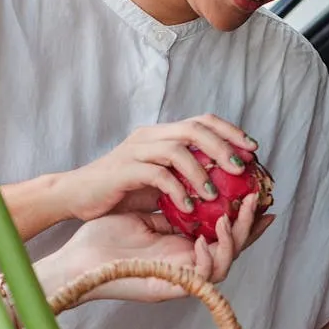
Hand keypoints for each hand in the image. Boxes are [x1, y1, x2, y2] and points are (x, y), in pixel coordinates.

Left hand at [50, 208, 271, 302]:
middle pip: (233, 249)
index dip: (245, 218)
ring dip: (234, 240)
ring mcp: (180, 279)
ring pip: (225, 264)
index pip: (223, 234)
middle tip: (257, 200)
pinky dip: (209, 259)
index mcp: (183, 249)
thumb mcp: (143, 214)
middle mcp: (187, 265)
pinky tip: (203, 240)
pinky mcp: (169, 288)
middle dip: (250, 225)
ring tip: (230, 217)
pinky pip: (202, 279)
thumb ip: (169, 206)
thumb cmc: (102, 239)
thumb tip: (191, 182)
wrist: (76, 262)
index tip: (259, 196)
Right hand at [59, 114, 258, 220]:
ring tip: (214, 195)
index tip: (253, 149)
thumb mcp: (158, 181)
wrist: (76, 196)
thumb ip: (184, 177)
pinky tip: (188, 207)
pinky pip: (157, 174)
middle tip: (241, 169)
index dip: (230, 131)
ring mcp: (135, 151)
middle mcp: (150, 136)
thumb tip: (223, 185)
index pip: (201, 121)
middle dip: (223, 147)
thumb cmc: (119, 192)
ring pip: (178, 149)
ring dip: (201, 172)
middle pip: (195, 129)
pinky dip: (176, 190)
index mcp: (160, 135)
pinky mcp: (124, 170)